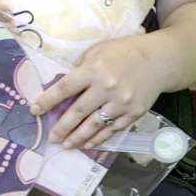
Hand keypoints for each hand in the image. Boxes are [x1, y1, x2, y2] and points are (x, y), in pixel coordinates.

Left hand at [31, 33, 174, 149]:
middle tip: (51, 137)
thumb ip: (82, 67)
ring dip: (78, 137)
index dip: (48, 100)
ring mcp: (121, 102)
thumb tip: (66, 87)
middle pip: (78, 112)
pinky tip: (88, 143)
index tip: (34, 110)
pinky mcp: (133, 113)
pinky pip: (112, 129)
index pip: (65, 88)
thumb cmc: (125, 52)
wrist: (160, 60)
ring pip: (94, 125)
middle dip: (62, 126)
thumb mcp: (99, 50)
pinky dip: (99, 138)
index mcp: (94, 69)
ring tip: (66, 145)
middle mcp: (107, 87)